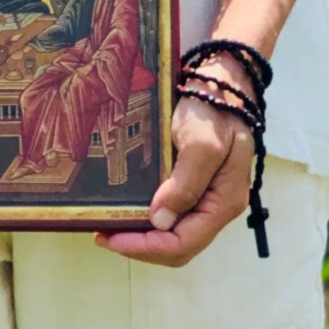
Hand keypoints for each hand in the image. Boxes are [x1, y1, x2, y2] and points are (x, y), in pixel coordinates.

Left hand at [95, 65, 254, 266]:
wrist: (220, 80)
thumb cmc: (213, 108)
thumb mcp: (201, 142)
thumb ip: (185, 183)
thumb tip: (160, 221)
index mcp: (224, 202)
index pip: (184, 243)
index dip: (147, 248)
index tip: (112, 239)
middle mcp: (216, 205)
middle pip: (178, 245)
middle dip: (141, 246)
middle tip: (103, 234)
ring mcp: (206, 196)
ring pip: (174, 233)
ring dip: (142, 235)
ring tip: (109, 226)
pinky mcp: (194, 183)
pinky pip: (172, 213)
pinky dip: (148, 218)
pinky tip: (127, 208)